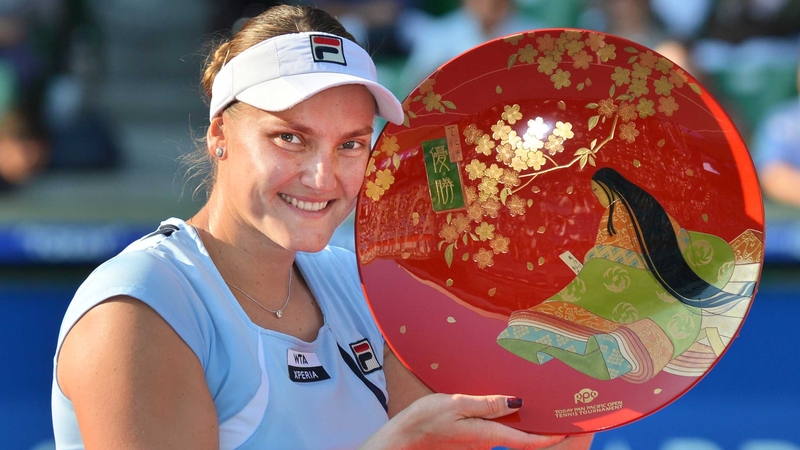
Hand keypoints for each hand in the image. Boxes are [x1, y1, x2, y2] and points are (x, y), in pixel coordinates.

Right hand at [360, 393, 565, 449]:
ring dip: (522, 424)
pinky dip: (505, 422)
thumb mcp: (455, 405)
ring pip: (506, 433)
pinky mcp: (467, 441)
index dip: (549, 438)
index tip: (569, 431)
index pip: (525, 440)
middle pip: (519, 438)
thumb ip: (486, 404)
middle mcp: (485, 443)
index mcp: (485, 435)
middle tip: (559, 416)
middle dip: (541, 431)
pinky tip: (506, 409)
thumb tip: (517, 401)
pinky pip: (493, 431)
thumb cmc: (424, 421)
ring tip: (538, 407)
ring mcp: (476, 444)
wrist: (400, 441)